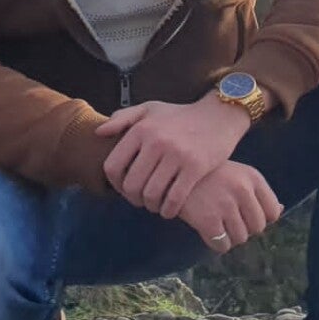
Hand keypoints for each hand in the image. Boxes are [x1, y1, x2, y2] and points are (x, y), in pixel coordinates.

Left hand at [96, 98, 249, 216]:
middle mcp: (156, 142)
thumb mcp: (151, 109)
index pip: (113, 167)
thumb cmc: (181, 115)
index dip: (114, 184)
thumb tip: (99, 133)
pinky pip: (175, 198)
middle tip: (141, 200)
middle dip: (133, 199)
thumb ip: (123, 118)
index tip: (124, 188)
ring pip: (152, 195)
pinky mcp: (196, 167)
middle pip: (131, 185)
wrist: (220, 115)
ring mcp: (177, 155)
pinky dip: (168, 210)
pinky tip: (169, 210)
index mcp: (141, 129)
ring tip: (155, 205)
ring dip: (151, 206)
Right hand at [178, 161, 283, 252]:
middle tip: (228, 221)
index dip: (261, 218)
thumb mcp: (237, 174)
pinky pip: (222, 245)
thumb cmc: (208, 175)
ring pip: (240, 238)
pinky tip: (208, 231)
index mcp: (253, 178)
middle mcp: (242, 190)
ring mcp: (225, 205)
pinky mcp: (208, 220)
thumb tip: (280, 211)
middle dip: (245, 228)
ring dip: (230, 237)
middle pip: (257, 228)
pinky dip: (216, 244)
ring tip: (218, 225)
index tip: (246, 216)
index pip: (273, 212)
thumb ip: (257, 192)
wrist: (173, 173)